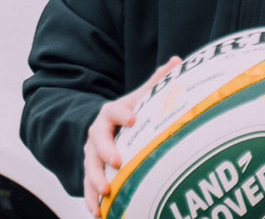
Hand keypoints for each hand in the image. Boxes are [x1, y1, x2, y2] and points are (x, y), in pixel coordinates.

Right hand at [84, 56, 182, 216]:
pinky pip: (87, 187)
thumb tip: (177, 60)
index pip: (114, 112)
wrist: (101, 127)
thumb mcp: (139, 97)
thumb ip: (155, 81)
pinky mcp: (90, 172)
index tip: (132, 119)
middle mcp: (97, 134)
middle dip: (106, 151)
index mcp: (111, 114)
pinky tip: (98, 213)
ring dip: (95, 180)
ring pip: (89, 167)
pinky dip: (91, 200)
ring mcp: (91, 154)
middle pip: (97, 143)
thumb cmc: (127, 112)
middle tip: (117, 162)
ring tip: (105, 193)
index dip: (122, 114)